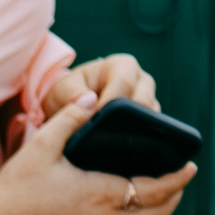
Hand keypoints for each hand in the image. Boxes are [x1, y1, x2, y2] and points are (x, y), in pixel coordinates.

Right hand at [0, 99, 193, 214]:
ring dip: (156, 213)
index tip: (191, 166)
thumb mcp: (41, 146)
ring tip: (159, 193)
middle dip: (174, 196)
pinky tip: (128, 212)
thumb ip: (70, 119)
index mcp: (103, 196)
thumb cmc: (13, 189)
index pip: (157, 190)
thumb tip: (91, 97)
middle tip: (179, 178)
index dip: (179, 179)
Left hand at [6, 54, 158, 155]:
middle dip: (124, 118)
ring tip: (110, 142)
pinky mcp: (150, 119)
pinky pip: (151, 130)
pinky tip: (120, 148)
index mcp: (123, 66)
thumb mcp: (63, 89)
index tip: (95, 118)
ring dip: (132, 129)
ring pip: (151, 117)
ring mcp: (149, 100)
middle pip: (143, 101)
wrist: (73, 107)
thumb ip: (72, 93)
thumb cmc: (69, 93)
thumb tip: (87, 101)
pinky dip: (138, 139)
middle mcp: (142, 81)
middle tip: (103, 134)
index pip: (124, 83)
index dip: (111, 101)